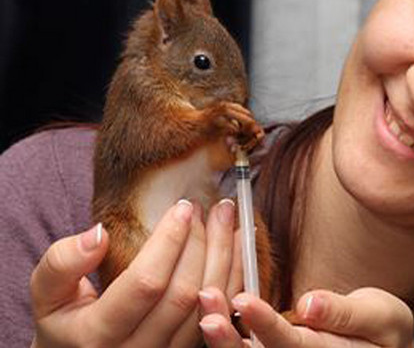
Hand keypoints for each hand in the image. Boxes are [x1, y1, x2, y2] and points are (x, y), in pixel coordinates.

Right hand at [30, 198, 241, 346]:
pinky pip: (222, 315)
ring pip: (210, 306)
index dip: (169, 243)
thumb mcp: (46, 294)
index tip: (183, 207)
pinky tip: (239, 244)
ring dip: (225, 256)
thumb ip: (62, 263)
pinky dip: (234, 276)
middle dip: (203, 244)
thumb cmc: (63, 321)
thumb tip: (99, 233)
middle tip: (211, 206)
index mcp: (98, 336)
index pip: (146, 284)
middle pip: (184, 294)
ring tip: (229, 217)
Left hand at [198, 287, 413, 347]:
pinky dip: (229, 336)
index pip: (292, 345)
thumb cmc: (385, 334)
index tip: (244, 300)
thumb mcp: (382, 317)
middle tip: (208, 308)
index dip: (266, 325)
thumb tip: (311, 304)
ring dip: (223, 337)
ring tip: (206, 305)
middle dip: (230, 337)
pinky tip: (211, 312)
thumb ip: (346, 313)